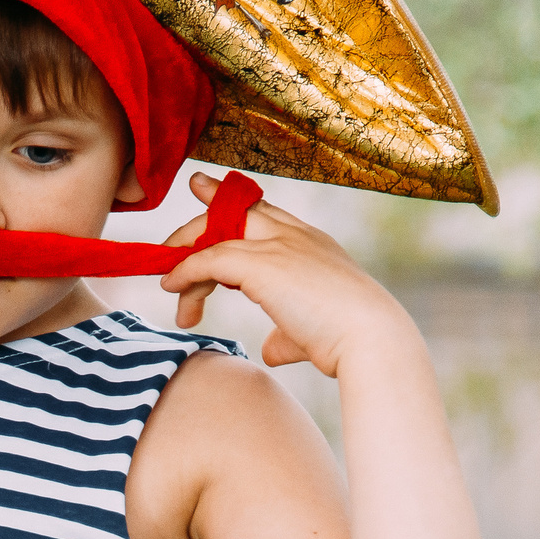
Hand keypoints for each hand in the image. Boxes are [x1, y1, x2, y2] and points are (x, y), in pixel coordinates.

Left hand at [156, 171, 417, 377]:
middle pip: (236, 210)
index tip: (204, 189)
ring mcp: (279, 244)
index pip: (266, 212)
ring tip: (170, 284)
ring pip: (216, 233)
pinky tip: (172, 287)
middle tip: (173, 240)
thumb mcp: (309, 334)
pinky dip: (186, 272)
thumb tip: (270, 349)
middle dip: (201, 213)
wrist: (369, 339)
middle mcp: (295, 235)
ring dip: (187, 258)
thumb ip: (284, 335)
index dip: (232, 205)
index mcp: (312, 243)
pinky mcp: (261, 263)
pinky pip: (209, 257)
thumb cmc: (346, 341)